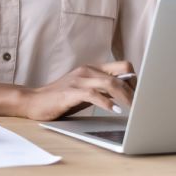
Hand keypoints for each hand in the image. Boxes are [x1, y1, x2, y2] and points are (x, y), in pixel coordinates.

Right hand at [19, 61, 135, 120]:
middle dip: (134, 91)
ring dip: (125, 97)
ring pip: (109, 83)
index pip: (123, 65)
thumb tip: (127, 93)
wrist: (34, 101)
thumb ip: (102, 89)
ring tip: (133, 109)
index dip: (135, 80)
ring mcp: (78, 80)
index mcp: (92, 69)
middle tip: (141, 106)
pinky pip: (93, 94)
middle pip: (120, 74)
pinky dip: (106, 102)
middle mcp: (87, 71)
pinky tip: (114, 110)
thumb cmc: (61, 98)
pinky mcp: (70, 92)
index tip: (140, 96)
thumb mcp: (85, 91)